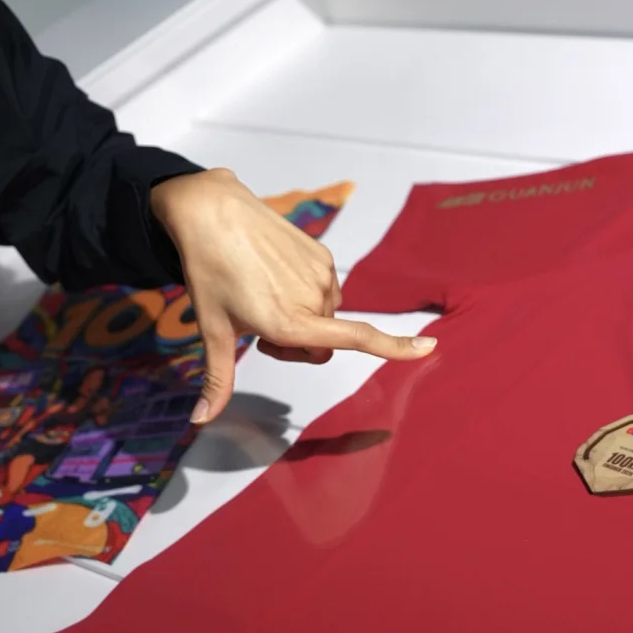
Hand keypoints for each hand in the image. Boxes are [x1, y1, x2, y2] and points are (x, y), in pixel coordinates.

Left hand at [150, 168, 436, 423]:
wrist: (210, 211)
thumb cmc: (209, 272)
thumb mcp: (213, 330)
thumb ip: (218, 380)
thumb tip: (202, 421)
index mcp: (292, 321)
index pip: (357, 338)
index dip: (396, 348)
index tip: (430, 348)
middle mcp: (315, 298)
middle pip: (324, 344)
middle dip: (298, 347)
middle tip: (257, 331)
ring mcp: (322, 273)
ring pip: (326, 317)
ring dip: (303, 319)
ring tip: (262, 298)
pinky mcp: (322, 253)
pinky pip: (324, 290)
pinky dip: (304, 294)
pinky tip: (272, 277)